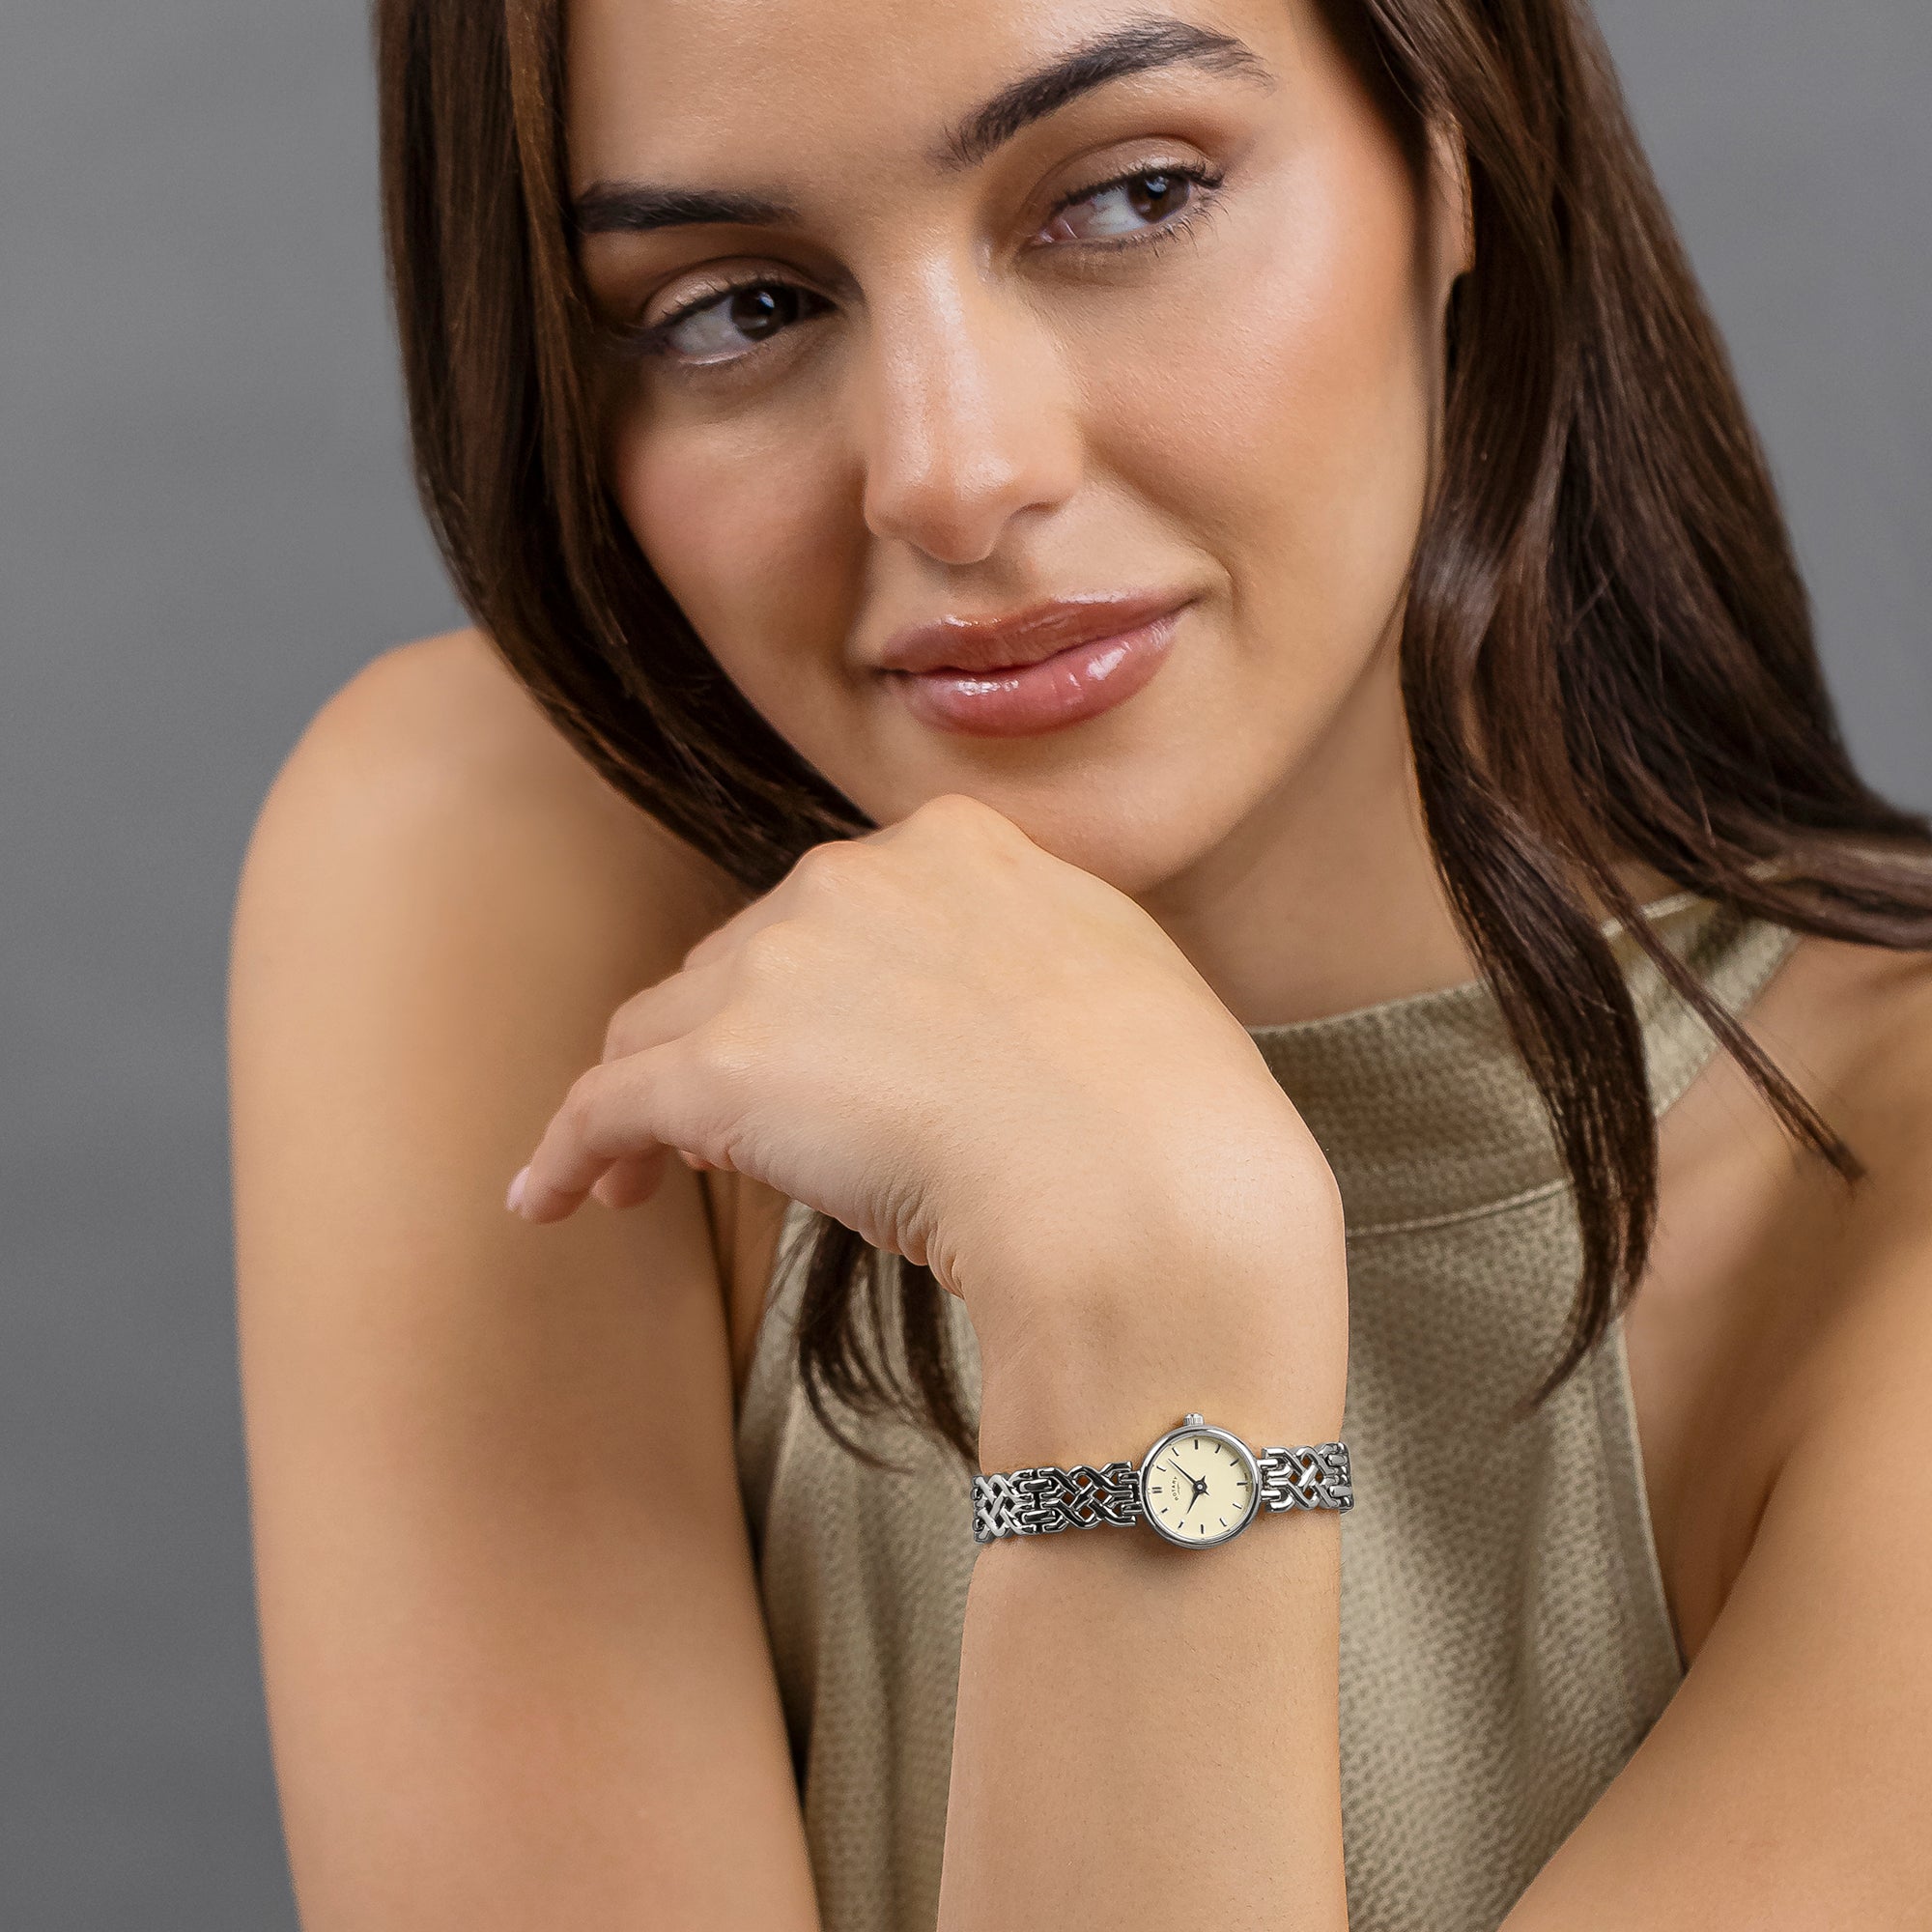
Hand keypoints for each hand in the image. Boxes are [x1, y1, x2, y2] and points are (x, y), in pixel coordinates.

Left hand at [510, 795, 1345, 1436]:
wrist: (1149, 1187)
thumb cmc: (1171, 1116)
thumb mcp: (1120, 985)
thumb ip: (1035, 963)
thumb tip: (1001, 1017)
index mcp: (955, 848)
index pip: (836, 914)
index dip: (808, 990)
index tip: (812, 1054)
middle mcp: (850, 880)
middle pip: (741, 963)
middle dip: (728, 1043)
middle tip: (731, 1136)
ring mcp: (777, 968)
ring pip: (664, 1029)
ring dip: (645, 1099)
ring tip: (632, 1180)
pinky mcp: (720, 1070)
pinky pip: (604, 1108)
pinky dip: (569, 1153)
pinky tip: (550, 1201)